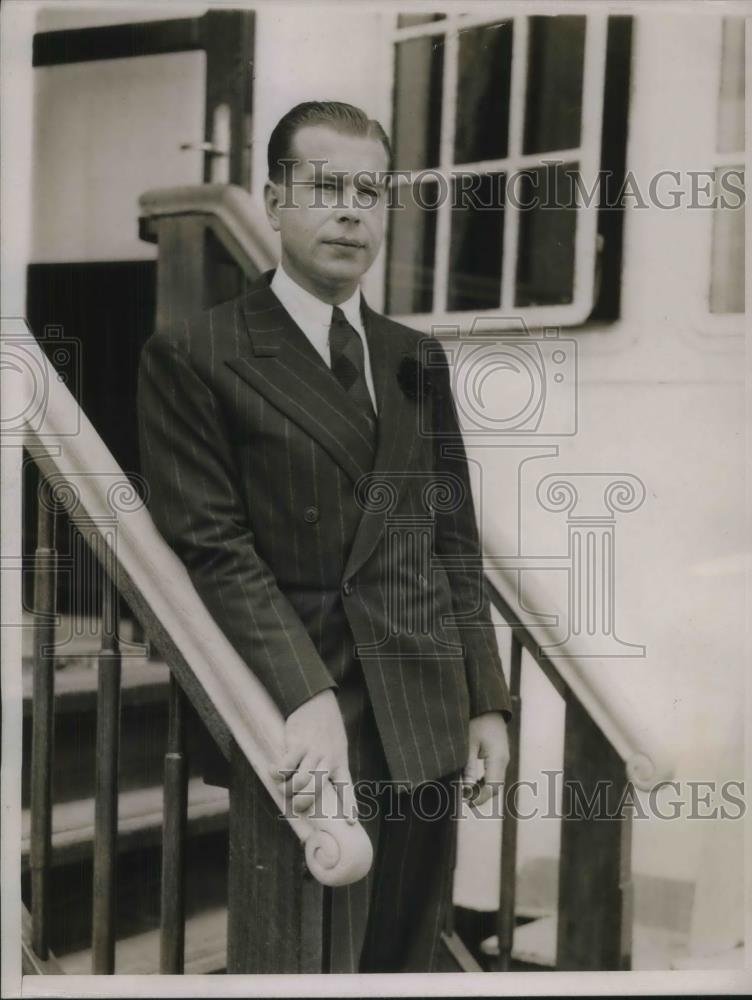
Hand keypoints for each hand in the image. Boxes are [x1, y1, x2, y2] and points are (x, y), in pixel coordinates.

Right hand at [270, 689, 357, 824]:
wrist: (316, 700)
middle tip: (296, 804)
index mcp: (340, 761)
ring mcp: (313, 751)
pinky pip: (284, 767)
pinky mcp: (298, 744)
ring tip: (283, 786)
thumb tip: (317, 786)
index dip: (349, 806)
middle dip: (303, 803)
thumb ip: (331, 764)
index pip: (346, 787)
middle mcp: (328, 759)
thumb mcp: (337, 744)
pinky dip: (276, 774)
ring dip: (286, 789)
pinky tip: (273, 772)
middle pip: (315, 791)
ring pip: (298, 782)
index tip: (352, 823)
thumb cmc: (326, 726)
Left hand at [463, 712, 509, 806]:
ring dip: (482, 789)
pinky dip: (483, 780)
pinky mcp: (499, 754)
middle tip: (463, 799)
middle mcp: (503, 760)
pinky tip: (471, 781)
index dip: (479, 799)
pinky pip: (493, 773)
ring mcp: (503, 757)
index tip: (465, 803)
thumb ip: (468, 768)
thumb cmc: (475, 720)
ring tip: (464, 792)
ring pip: (495, 781)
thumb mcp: (468, 743)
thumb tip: (467, 791)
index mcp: (498, 759)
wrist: (487, 704)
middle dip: (480, 796)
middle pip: (495, 787)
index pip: (492, 788)